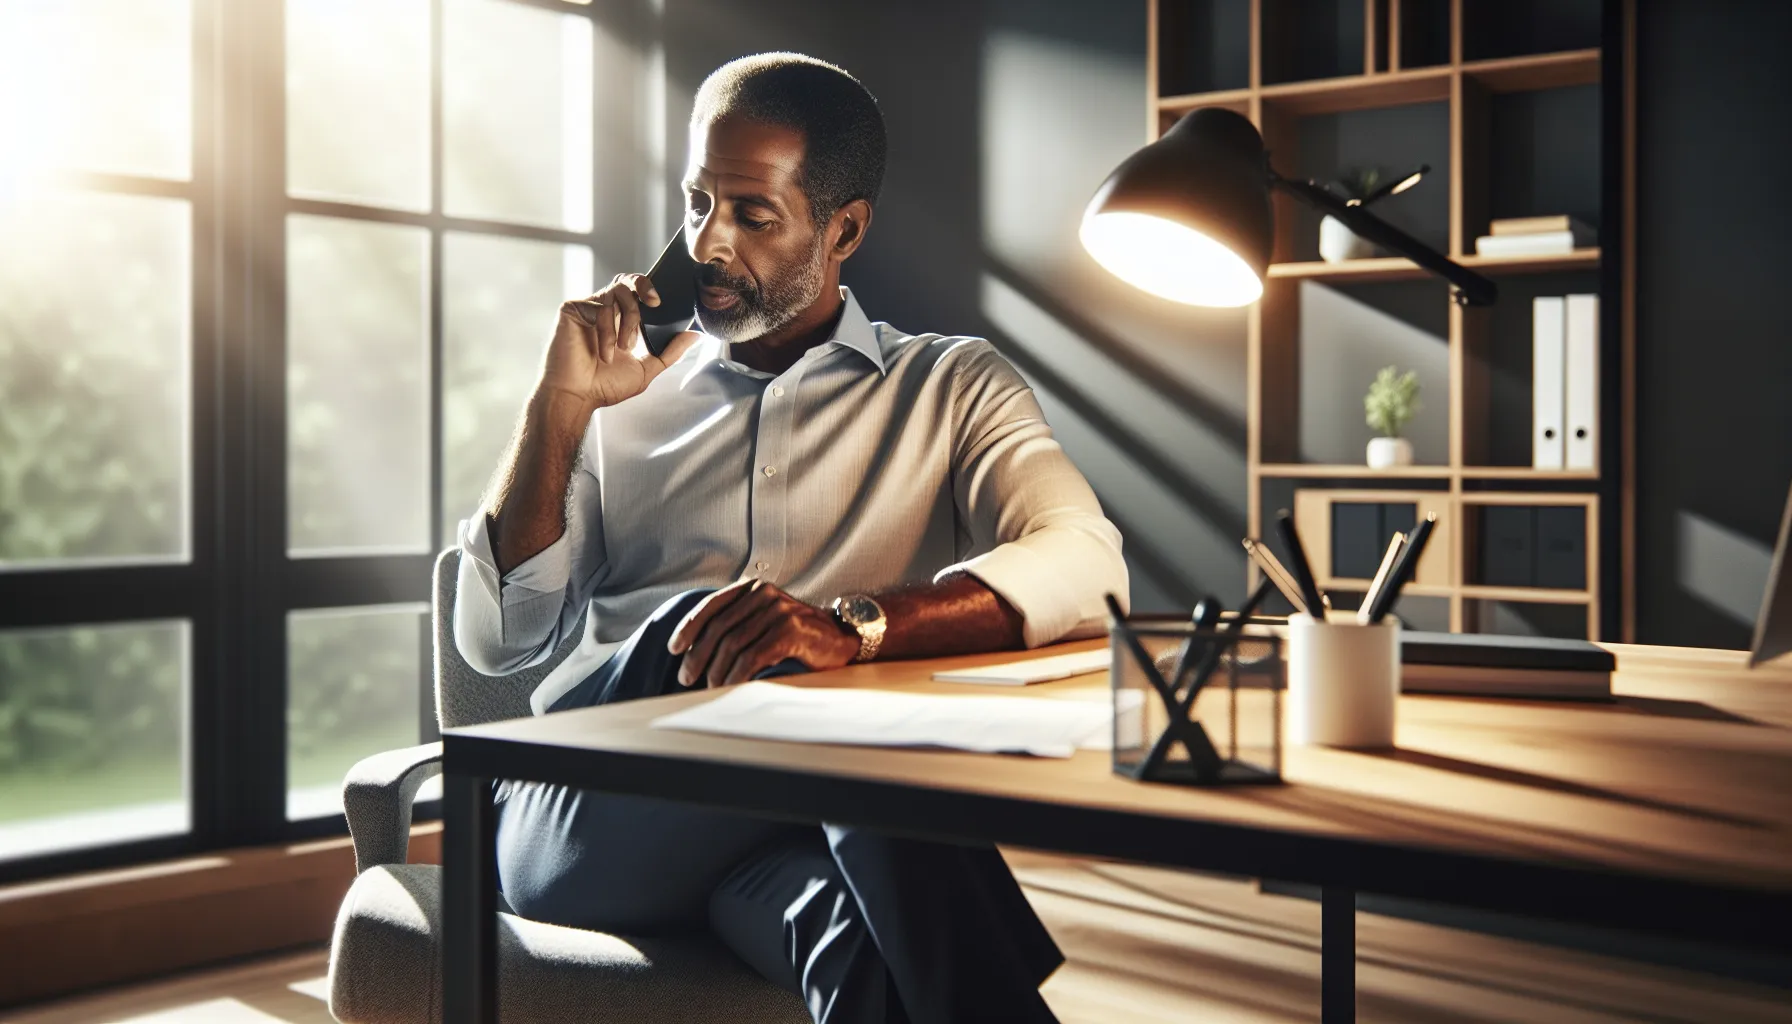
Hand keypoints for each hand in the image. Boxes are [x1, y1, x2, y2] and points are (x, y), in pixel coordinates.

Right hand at [541, 273, 700, 410]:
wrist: (577, 397)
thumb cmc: (605, 385)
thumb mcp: (647, 369)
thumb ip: (670, 351)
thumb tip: (695, 335)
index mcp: (622, 320)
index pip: (639, 292)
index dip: (652, 290)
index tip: (662, 303)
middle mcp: (606, 310)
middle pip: (627, 280)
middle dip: (644, 287)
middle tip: (655, 303)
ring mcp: (589, 307)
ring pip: (618, 292)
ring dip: (629, 321)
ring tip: (624, 347)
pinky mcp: (573, 308)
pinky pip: (600, 307)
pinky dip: (607, 331)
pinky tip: (605, 353)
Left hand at [667, 578, 861, 687]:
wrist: (841, 638)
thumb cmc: (799, 634)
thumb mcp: (766, 617)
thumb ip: (740, 621)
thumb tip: (698, 648)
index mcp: (754, 588)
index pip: (712, 606)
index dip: (689, 627)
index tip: (674, 648)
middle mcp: (764, 595)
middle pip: (719, 628)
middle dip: (697, 656)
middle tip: (686, 677)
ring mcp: (778, 612)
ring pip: (733, 645)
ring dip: (716, 671)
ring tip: (710, 687)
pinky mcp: (790, 632)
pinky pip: (752, 657)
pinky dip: (736, 676)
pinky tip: (730, 687)